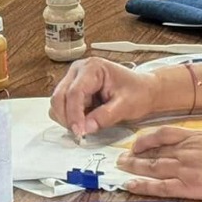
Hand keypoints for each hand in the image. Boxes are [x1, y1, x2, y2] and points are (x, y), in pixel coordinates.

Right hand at [50, 58, 164, 140]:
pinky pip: (62, 107)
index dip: (74, 114)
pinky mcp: (73, 90)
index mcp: (93, 67)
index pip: (74, 92)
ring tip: (87, 126)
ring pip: (57, 103)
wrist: (144, 90)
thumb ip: (105, 116)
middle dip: (68, 118)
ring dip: (67, 118)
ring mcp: (74, 80)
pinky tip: (85, 120)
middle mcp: (79, 70)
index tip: (79, 132)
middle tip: (81, 134)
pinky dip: (69, 118)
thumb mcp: (126, 105)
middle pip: (60, 96)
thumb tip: (86, 128)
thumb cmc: (138, 92)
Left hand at [117, 125, 201, 201]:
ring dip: (133, 167)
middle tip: (122, 157)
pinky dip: (142, 186)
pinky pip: (159, 187)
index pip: (165, 134)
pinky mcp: (189, 186)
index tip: (139, 141)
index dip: (149, 138)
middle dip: (136, 154)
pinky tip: (131, 185)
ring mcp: (186, 168)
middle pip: (154, 151)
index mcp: (198, 137)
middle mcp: (187, 150)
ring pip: (152, 167)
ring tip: (120, 168)